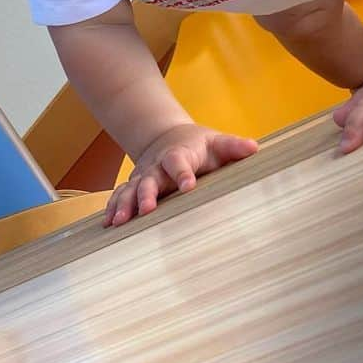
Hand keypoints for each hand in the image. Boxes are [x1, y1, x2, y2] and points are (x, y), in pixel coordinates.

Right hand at [104, 123, 258, 227]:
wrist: (167, 137)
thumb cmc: (198, 145)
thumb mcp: (216, 142)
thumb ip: (233, 147)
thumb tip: (254, 148)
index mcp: (179, 154)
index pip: (180, 162)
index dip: (183, 173)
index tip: (188, 186)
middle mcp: (157, 166)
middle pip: (149, 178)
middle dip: (146, 194)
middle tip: (147, 209)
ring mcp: (143, 176)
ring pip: (131, 190)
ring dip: (125, 204)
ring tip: (120, 222)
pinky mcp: (133, 186)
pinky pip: (120, 196)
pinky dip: (113, 209)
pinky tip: (108, 225)